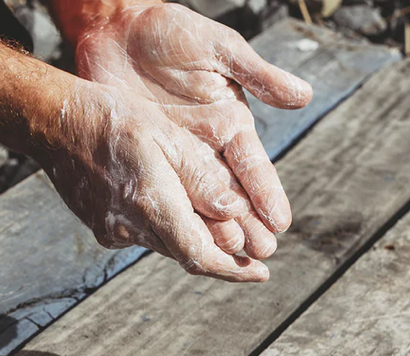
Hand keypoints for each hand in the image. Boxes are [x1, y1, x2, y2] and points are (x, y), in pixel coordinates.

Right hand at [36, 78, 270, 281]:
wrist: (54, 126)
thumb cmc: (113, 120)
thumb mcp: (166, 137)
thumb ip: (201, 178)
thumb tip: (235, 213)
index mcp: (152, 204)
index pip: (199, 255)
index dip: (233, 270)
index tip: (260, 273)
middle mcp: (131, 228)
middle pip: (186, 253)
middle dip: (219, 254)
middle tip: (249, 248)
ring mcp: (113, 232)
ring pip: (166, 245)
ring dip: (192, 238)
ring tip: (215, 223)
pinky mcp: (103, 229)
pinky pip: (144, 236)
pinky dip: (166, 228)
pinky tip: (171, 205)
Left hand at [76, 3, 312, 259]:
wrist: (118, 32)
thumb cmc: (170, 33)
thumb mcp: (218, 49)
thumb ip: (256, 74)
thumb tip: (303, 97)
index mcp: (229, 124)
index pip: (252, 166)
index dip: (266, 194)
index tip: (279, 223)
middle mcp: (205, 149)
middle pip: (229, 193)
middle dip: (246, 224)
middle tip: (260, 255)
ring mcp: (173, 158)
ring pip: (196, 202)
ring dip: (212, 230)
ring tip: (227, 258)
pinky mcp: (144, 161)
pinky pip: (161, 194)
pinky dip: (171, 217)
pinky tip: (178, 241)